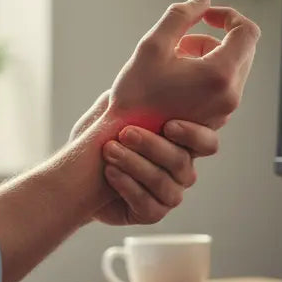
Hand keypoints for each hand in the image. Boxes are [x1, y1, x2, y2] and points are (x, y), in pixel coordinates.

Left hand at [69, 92, 219, 225]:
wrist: (75, 172)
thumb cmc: (100, 136)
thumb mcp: (116, 110)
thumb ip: (136, 94)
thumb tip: (149, 68)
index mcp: (180, 143)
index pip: (207, 143)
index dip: (195, 135)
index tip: (169, 125)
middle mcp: (180, 170)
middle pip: (182, 162)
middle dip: (152, 146)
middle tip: (125, 133)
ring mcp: (168, 193)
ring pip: (164, 183)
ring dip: (134, 165)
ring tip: (110, 151)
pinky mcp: (151, 212)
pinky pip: (148, 204)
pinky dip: (127, 186)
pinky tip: (110, 173)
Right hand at [108, 0, 259, 131]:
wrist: (123, 138)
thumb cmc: (135, 93)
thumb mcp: (153, 44)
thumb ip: (181, 15)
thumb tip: (202, 0)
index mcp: (220, 75)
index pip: (248, 32)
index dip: (229, 15)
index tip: (204, 15)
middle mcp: (230, 96)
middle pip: (242, 49)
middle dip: (214, 36)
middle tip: (181, 41)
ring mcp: (225, 111)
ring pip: (231, 67)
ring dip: (207, 55)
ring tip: (173, 59)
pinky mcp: (215, 120)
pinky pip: (222, 86)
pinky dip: (205, 74)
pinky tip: (175, 79)